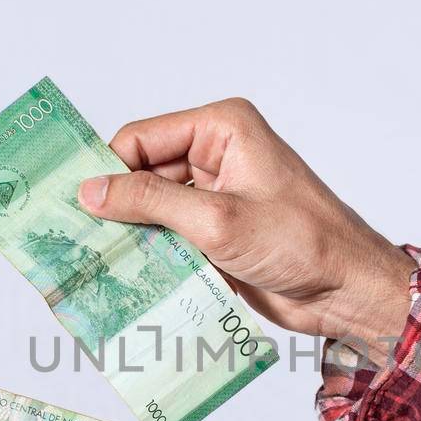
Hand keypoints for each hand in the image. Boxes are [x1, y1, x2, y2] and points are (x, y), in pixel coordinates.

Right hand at [80, 98, 416, 354]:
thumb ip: (152, 202)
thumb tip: (92, 191)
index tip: (73, 203)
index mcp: (222, 129)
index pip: (142, 138)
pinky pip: (170, 236)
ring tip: (95, 261)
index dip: (107, 169)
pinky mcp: (217, 232)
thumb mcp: (218, 220)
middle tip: (75, 238)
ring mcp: (217, 195)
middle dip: (115, 205)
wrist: (348, 291)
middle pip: (142, 173)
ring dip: (131, 235)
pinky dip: (151, 254)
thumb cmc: (304, 243)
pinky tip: (126, 276)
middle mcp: (217, 154)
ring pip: (152, 209)